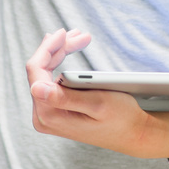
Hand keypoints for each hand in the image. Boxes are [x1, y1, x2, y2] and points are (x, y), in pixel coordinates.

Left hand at [24, 29, 168, 159]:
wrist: (133, 135)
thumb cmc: (120, 119)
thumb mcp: (97, 104)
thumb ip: (65, 97)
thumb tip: (35, 88)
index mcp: (50, 114)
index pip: (37, 71)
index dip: (48, 48)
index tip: (64, 32)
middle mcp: (43, 116)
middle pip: (41, 70)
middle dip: (59, 47)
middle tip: (80, 34)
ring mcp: (48, 113)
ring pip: (45, 72)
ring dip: (61, 52)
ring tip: (78, 37)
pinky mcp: (54, 110)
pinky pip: (51, 79)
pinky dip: (61, 62)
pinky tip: (67, 49)